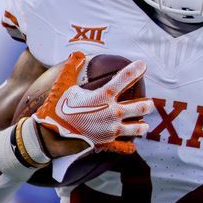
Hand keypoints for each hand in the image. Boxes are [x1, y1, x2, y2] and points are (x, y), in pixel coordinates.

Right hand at [34, 54, 154, 154]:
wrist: (52, 135)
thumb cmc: (57, 109)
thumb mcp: (62, 86)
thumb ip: (71, 69)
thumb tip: (77, 54)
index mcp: (103, 96)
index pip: (124, 79)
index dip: (135, 70)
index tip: (143, 64)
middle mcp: (112, 112)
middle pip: (140, 107)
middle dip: (146, 105)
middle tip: (149, 103)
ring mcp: (112, 129)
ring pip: (137, 128)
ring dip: (141, 125)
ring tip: (144, 125)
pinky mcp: (107, 143)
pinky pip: (123, 147)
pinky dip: (128, 148)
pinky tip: (132, 148)